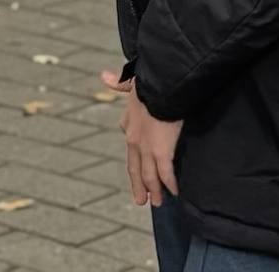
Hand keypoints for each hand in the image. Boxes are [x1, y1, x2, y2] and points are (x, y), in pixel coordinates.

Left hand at [103, 69, 181, 206]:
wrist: (161, 87)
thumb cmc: (149, 83)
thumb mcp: (131, 82)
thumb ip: (119, 83)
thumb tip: (104, 76)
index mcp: (128, 125)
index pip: (129, 146)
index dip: (134, 157)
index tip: (137, 167)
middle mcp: (134, 141)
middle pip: (135, 168)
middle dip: (138, 185)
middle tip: (140, 200)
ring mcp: (147, 149)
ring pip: (149, 175)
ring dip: (153, 190)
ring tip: (156, 202)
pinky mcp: (161, 152)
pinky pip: (165, 173)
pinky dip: (169, 184)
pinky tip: (174, 192)